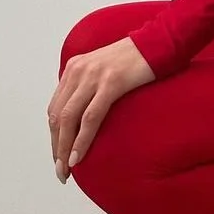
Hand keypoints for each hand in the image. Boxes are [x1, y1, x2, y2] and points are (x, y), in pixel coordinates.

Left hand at [48, 37, 154, 182]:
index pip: (55, 108)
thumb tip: (88, 114)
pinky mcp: (111, 83)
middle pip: (57, 116)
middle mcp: (78, 71)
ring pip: (69, 119)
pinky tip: (79, 156)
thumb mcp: (106, 68)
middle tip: (61, 170)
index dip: (54, 135)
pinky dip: (81, 139)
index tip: (59, 155)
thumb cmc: (138, 59)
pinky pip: (90, 117)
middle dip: (56, 146)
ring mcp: (93, 76)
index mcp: (74, 68)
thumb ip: (92, 86)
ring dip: (64, 148)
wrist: (158, 43)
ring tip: (66, 169)